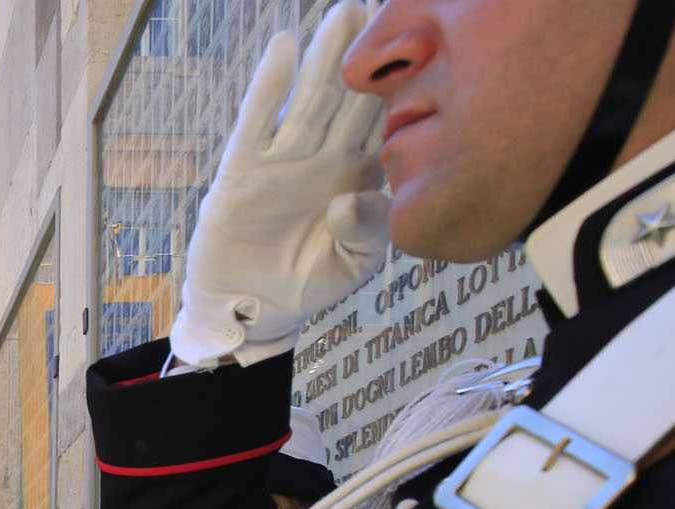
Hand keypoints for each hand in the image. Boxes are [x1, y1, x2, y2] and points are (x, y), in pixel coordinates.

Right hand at [171, 0, 387, 366]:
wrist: (250, 311)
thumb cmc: (307, 284)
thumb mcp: (353, 266)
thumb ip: (367, 232)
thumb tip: (352, 196)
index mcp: (358, 174)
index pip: (386, 117)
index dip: (408, 78)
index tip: (432, 36)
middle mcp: (323, 158)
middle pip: (352, 95)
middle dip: (372, 50)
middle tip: (387, 3)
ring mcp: (282, 162)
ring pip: (310, 99)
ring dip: (327, 55)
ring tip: (345, 11)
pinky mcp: (243, 173)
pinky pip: (257, 124)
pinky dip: (269, 87)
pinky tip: (283, 48)